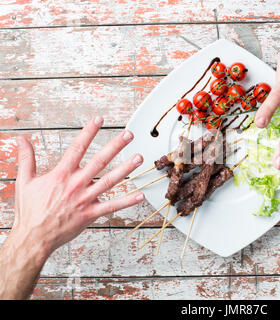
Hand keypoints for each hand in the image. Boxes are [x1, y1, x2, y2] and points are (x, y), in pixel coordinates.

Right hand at [12, 116, 144, 259]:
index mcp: (61, 174)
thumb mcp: (25, 181)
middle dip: (115, 146)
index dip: (89, 132)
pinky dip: (127, 201)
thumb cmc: (30, 211)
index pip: (77, 147)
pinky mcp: (91, 214)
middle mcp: (76, 184)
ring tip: (139, 158)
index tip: (99, 120)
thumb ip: (26, 159)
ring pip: (110, 181)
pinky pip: (112, 206)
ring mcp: (85, 199)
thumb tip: (21, 139)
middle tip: (129, 135)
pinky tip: (141, 195)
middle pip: (99, 161)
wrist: (33, 237)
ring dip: (126, 169)